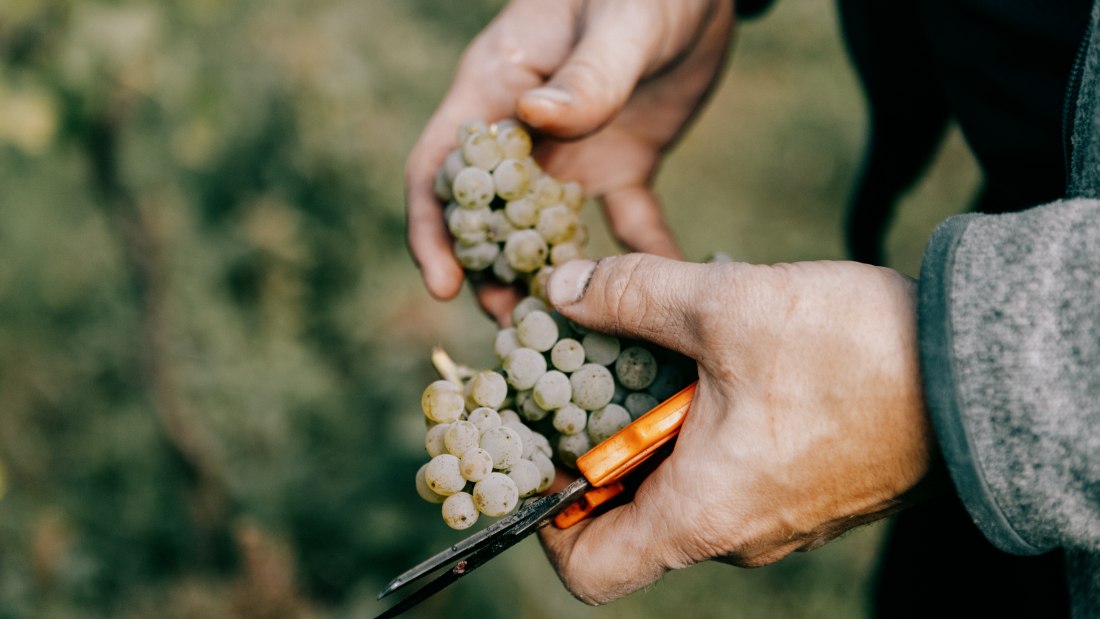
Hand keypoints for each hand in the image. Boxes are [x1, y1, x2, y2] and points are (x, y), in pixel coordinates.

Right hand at [405, 0, 733, 321]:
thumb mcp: (618, 19)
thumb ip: (585, 74)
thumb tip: (535, 120)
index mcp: (497, 90)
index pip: (441, 169)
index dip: (432, 231)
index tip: (444, 287)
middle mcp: (523, 132)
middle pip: (487, 217)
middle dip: (490, 275)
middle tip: (513, 329)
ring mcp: (572, 153)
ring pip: (544, 233)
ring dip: (549, 281)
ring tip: (565, 330)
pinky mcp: (621, 164)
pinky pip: (623, 223)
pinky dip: (637, 258)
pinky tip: (658, 290)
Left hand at [538, 255, 943, 604]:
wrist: (977, 368)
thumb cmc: (853, 352)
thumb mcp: (723, 306)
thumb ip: (631, 297)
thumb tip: (563, 290)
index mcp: (701, 515)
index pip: (590, 568)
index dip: (549, 521)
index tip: (547, 455)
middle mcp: (736, 535)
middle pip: (632, 517)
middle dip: (607, 444)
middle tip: (600, 373)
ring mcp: (777, 519)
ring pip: (686, 486)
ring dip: (663, 424)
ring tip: (671, 351)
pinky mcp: (810, 492)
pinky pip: (734, 472)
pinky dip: (710, 426)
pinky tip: (725, 361)